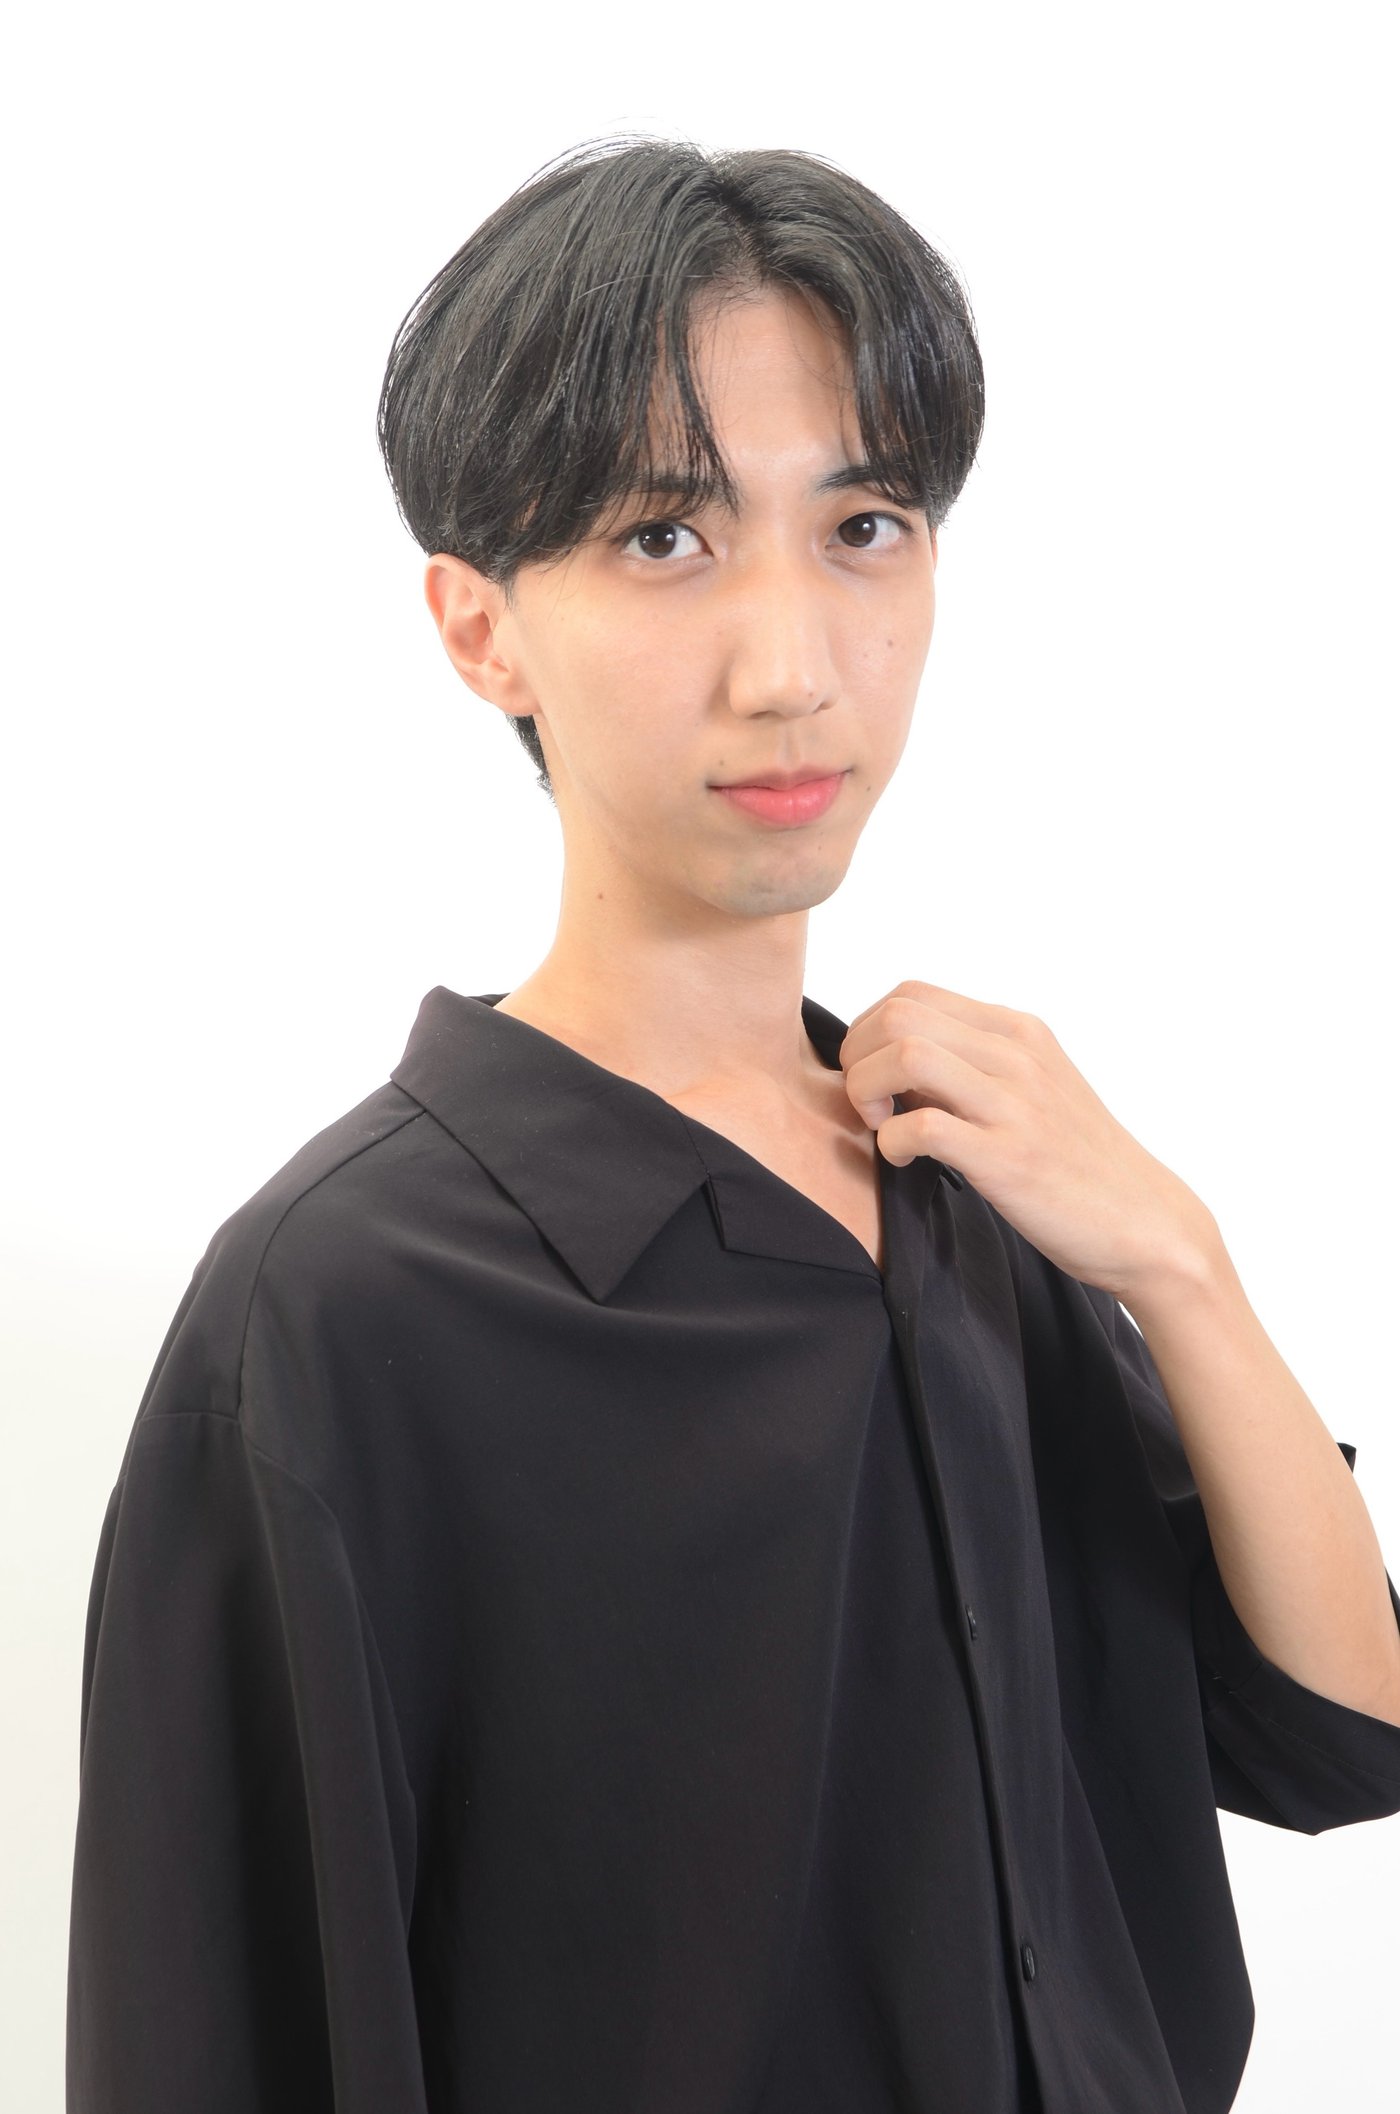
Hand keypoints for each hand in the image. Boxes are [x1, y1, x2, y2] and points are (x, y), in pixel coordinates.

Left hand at [837, 979, 1220, 1301]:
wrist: (1145, 1222)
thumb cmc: (1077, 1162)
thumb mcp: (1031, 1091)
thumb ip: (971, 1068)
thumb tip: (892, 1063)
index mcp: (1019, 1031)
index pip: (910, 994)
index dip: (868, 1032)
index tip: (875, 1079)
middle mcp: (1018, 1055)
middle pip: (897, 1014)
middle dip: (856, 1059)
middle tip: (869, 1106)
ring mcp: (1016, 1104)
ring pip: (905, 1055)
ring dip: (866, 1091)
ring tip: (882, 1127)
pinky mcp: (1010, 1158)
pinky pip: (923, 1125)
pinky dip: (892, 1141)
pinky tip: (904, 1160)